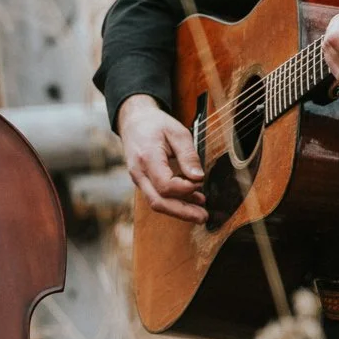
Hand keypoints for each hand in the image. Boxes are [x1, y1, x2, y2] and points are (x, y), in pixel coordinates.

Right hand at [118, 94, 205, 223]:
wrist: (134, 121)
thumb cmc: (156, 125)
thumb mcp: (177, 132)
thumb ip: (188, 156)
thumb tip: (199, 178)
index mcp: (147, 157)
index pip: (165, 184)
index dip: (185, 189)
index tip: (200, 182)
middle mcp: (139, 173)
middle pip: (158, 201)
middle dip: (182, 212)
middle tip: (204, 217)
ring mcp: (138, 179)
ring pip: (157, 203)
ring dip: (180, 211)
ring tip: (201, 213)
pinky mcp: (143, 182)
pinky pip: (157, 197)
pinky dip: (174, 202)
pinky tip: (192, 201)